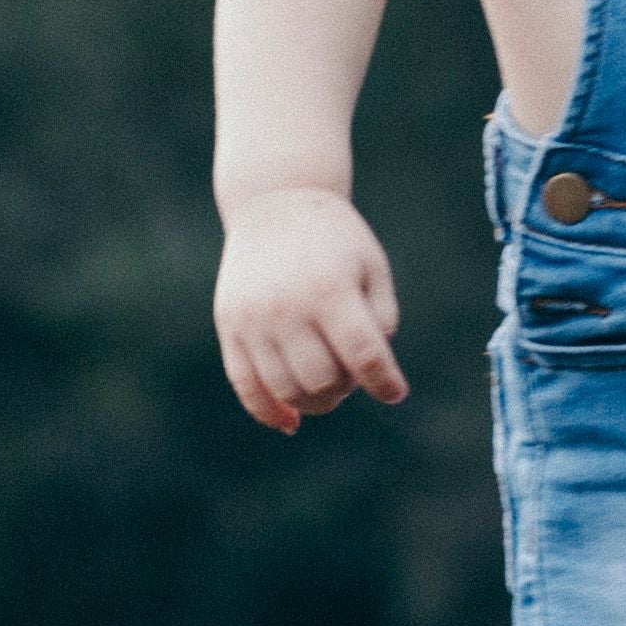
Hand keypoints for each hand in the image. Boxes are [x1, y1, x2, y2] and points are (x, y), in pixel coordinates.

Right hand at [216, 186, 411, 432]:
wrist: (274, 203)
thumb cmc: (335, 237)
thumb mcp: (371, 265)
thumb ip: (380, 317)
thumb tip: (372, 371)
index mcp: (330, 289)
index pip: (362, 355)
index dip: (383, 382)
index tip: (395, 392)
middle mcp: (287, 308)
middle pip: (322, 379)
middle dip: (347, 388)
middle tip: (354, 372)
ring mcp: (253, 320)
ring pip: (285, 389)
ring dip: (315, 400)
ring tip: (329, 383)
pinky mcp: (230, 327)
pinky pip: (246, 385)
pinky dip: (268, 412)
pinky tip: (291, 422)